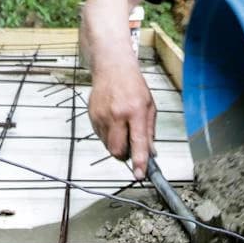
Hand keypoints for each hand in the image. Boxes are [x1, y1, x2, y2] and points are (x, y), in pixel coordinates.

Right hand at [87, 61, 154, 179]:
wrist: (112, 68)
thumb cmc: (133, 85)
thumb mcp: (149, 106)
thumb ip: (150, 131)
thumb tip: (151, 153)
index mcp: (135, 111)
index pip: (138, 142)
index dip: (139, 161)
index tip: (140, 174)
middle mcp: (117, 114)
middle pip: (117, 150)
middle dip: (125, 155)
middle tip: (131, 148)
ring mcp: (102, 116)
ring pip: (108, 145)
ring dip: (116, 144)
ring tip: (122, 127)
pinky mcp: (92, 116)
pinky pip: (100, 136)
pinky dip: (108, 136)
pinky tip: (113, 121)